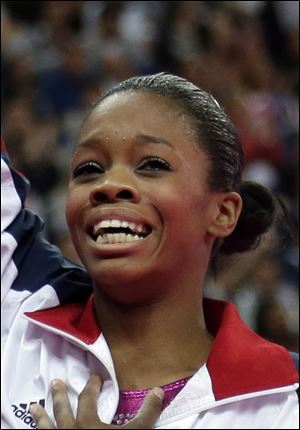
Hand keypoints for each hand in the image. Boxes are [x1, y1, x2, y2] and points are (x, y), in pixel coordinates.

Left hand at [29, 374, 163, 428]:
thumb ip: (146, 414)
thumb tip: (158, 391)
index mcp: (87, 423)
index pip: (88, 398)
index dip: (92, 386)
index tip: (95, 377)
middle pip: (62, 409)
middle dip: (59, 395)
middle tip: (55, 382)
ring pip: (46, 427)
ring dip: (40, 417)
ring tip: (34, 407)